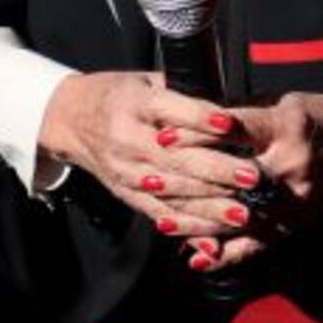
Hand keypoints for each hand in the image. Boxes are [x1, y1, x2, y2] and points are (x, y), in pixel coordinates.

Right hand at [37, 70, 263, 239]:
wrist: (70, 119)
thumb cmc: (117, 94)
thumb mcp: (146, 81)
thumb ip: (183, 93)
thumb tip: (228, 104)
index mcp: (135, 104)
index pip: (171, 111)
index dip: (201, 118)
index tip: (230, 124)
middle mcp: (128, 140)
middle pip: (176, 158)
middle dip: (217, 170)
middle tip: (252, 177)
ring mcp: (127, 172)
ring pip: (172, 193)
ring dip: (210, 206)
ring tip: (243, 213)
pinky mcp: (127, 195)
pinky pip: (161, 215)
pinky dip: (188, 230)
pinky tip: (214, 241)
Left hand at [164, 89, 322, 272]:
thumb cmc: (319, 115)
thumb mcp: (282, 102)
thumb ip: (242, 112)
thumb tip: (195, 118)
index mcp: (285, 127)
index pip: (233, 131)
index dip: (196, 134)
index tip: (164, 136)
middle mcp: (289, 166)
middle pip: (229, 179)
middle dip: (185, 182)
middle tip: (148, 180)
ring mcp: (293, 200)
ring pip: (237, 217)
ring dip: (196, 222)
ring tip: (160, 220)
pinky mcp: (296, 224)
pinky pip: (257, 245)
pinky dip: (226, 255)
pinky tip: (196, 258)